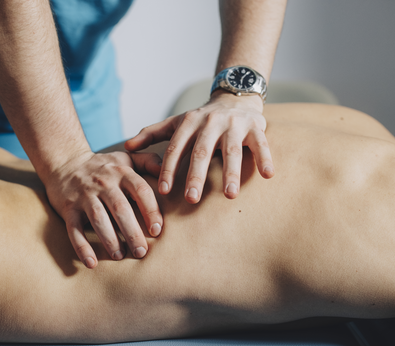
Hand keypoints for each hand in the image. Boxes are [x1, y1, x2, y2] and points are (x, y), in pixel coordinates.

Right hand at [45, 151, 162, 268]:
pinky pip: (74, 229)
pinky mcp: (68, 208)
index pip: (140, 190)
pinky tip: (91, 263)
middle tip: (142, 252)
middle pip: (120, 208)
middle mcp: (103, 183)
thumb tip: (172, 170)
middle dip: (132, 231)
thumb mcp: (126, 159)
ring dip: (110, 240)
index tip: (157, 230)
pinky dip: (82, 247)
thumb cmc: (103, 166)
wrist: (63, 162)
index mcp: (121, 172)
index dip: (150, 210)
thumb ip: (149, 161)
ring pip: (99, 219)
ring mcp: (84, 195)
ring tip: (120, 256)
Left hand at [124, 92, 273, 203]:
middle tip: (191, 199)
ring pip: (231, 150)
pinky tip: (268, 175)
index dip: (168, 169)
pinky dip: (265, 158)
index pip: (175, 148)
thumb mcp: (176, 123)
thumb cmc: (201, 119)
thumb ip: (152, 134)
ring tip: (230, 195)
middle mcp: (211, 122)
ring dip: (231, 172)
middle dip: (196, 176)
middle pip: (201, 151)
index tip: (163, 191)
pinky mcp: (256, 126)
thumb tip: (125, 147)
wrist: (235, 96)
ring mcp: (234, 124)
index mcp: (189, 122)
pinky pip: (261, 144)